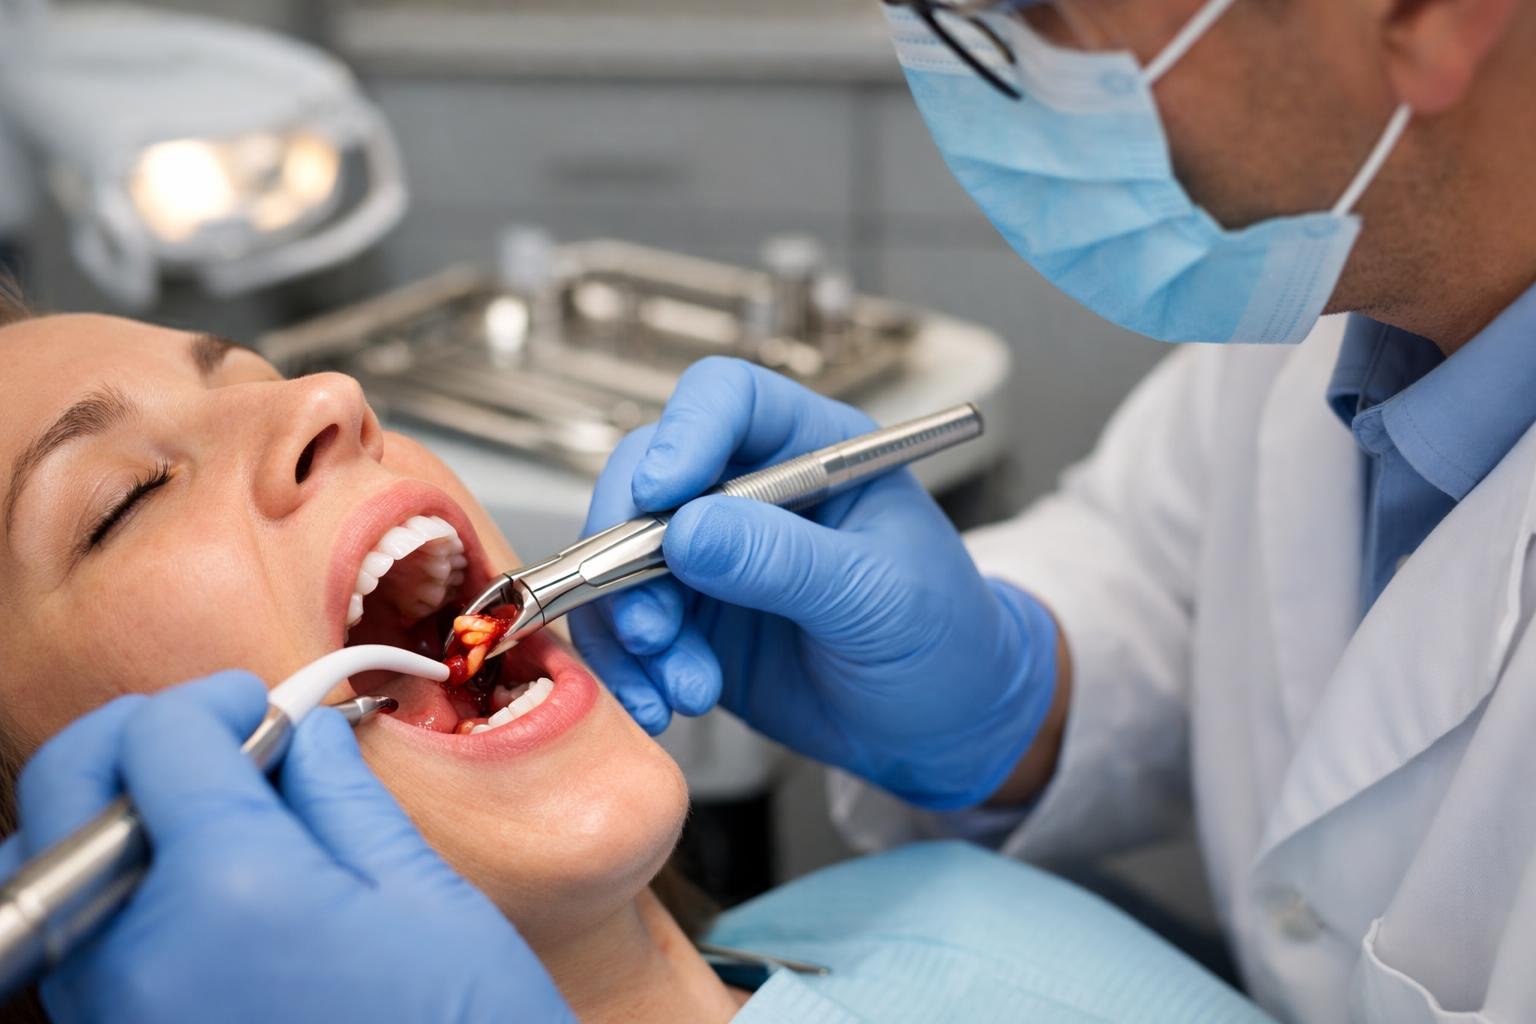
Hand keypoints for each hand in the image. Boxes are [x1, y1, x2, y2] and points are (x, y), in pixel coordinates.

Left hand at [3, 673, 572, 1023]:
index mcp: (227, 892)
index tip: (260, 705)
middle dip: (139, 735)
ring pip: (45, 862)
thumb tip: (302, 738)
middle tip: (218, 737)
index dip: (215, 699)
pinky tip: (196, 887)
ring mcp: (111, 1015)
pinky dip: (111, 886)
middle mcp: (136, 955)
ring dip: (111, 807)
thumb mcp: (423, 899)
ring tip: (200, 814)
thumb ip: (342, 799)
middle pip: (70, 784)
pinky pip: (74, 940)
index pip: (161, 738)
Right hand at [572, 357, 1059, 809]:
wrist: (946, 725)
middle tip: (650, 623)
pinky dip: (633, 671)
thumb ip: (784, 560)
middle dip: (627, 550)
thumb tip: (687, 532)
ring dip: (632, 627)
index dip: (683, 434)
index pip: (727, 400)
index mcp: (813, 449)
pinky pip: (627, 631)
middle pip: (647, 477)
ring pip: (620, 562)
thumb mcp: (877, 595)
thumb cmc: (942, 636)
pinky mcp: (693, 620)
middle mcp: (749, 491)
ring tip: (685, 686)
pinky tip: (666, 705)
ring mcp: (713, 557)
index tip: (661, 496)